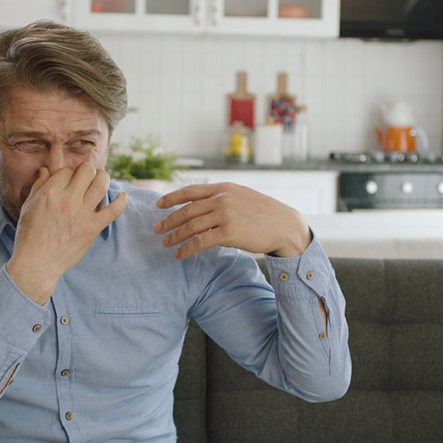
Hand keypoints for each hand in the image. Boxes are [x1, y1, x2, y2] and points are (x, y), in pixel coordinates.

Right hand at [6, 163, 126, 304]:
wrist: (37, 263)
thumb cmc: (29, 235)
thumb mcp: (28, 206)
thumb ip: (38, 186)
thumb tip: (46, 170)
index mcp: (50, 192)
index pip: (66, 171)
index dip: (67, 174)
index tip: (67, 182)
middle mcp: (68, 199)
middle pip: (87, 171)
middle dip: (87, 170)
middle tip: (87, 176)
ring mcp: (82, 213)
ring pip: (101, 184)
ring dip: (103, 177)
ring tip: (101, 179)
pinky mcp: (92, 228)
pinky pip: (113, 211)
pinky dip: (121, 201)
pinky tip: (124, 196)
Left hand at [153, 182, 310, 258]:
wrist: (285, 225)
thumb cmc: (265, 214)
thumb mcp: (242, 196)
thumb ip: (223, 197)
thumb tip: (203, 205)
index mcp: (224, 187)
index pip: (191, 190)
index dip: (172, 198)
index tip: (159, 204)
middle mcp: (222, 198)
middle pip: (187, 210)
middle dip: (169, 220)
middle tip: (157, 229)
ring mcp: (224, 215)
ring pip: (191, 226)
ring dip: (175, 236)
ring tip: (165, 243)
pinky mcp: (228, 232)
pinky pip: (200, 242)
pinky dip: (187, 249)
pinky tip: (180, 254)